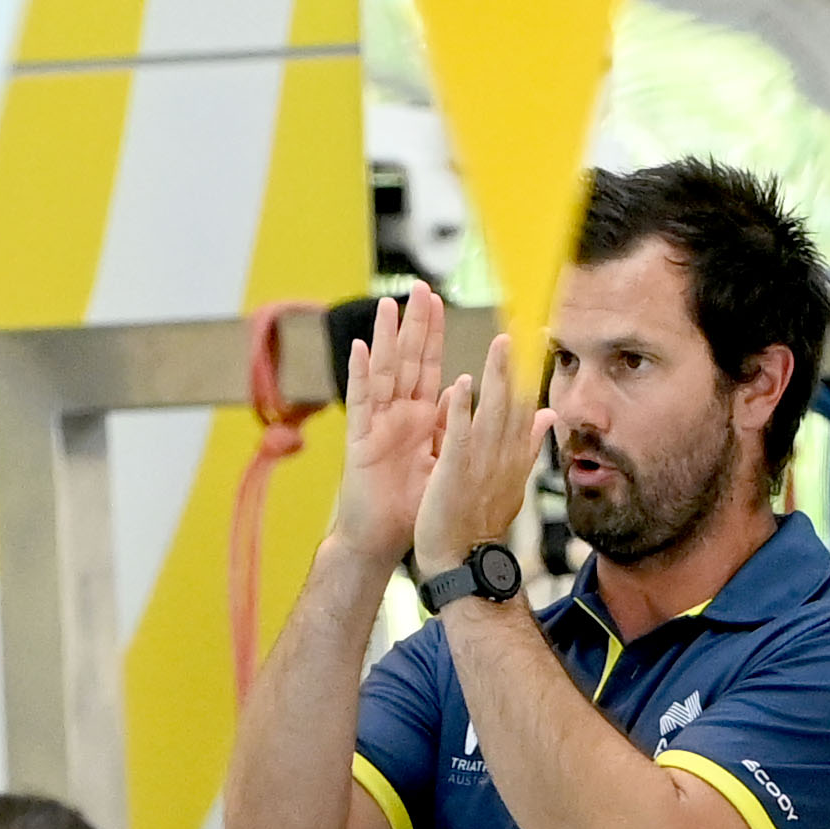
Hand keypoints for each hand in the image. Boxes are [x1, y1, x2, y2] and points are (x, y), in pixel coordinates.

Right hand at [330, 283, 449, 572]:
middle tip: (420, 288)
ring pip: (382, 373)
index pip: (427, 366)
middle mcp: (397, 415)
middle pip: (405, 360)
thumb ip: (454, 427)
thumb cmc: (411, 506)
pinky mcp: (360, 442)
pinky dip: (359, 376)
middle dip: (413, 325)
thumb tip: (470, 394)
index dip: (432, 335)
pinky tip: (358, 348)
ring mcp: (376, 425)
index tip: (440, 302)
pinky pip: (360, 404)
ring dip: (385, 339)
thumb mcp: (443, 461)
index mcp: (419, 418)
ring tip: (389, 305)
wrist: (383, 540)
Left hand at [411, 336, 544, 572]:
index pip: (524, 405)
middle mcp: (502, 455)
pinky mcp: (455, 471)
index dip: (530, 372)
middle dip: (518, 365)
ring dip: (496, 377)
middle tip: (523, 329)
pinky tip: (464, 383)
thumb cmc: (480, 522)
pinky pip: (459, 435)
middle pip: (513, 402)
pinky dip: (462, 409)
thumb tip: (549, 414)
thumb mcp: (513, 480)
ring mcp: (480, 462)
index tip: (536, 340)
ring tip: (501, 344)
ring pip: (491, 412)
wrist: (461, 560)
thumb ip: (529, 444)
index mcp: (514, 453)